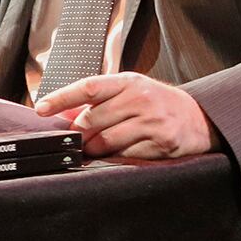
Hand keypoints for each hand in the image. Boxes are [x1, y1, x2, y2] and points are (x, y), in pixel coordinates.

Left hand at [34, 71, 219, 158]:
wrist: (199, 118)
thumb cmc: (156, 103)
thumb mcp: (129, 92)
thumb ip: (98, 100)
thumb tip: (60, 114)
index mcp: (128, 82)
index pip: (88, 87)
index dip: (62, 98)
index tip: (41, 108)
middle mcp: (140, 99)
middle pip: (92, 120)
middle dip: (79, 134)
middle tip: (77, 140)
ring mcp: (152, 121)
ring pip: (106, 141)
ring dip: (94, 149)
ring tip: (94, 149)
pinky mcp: (161, 143)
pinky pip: (126, 156)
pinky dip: (115, 158)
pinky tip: (118, 155)